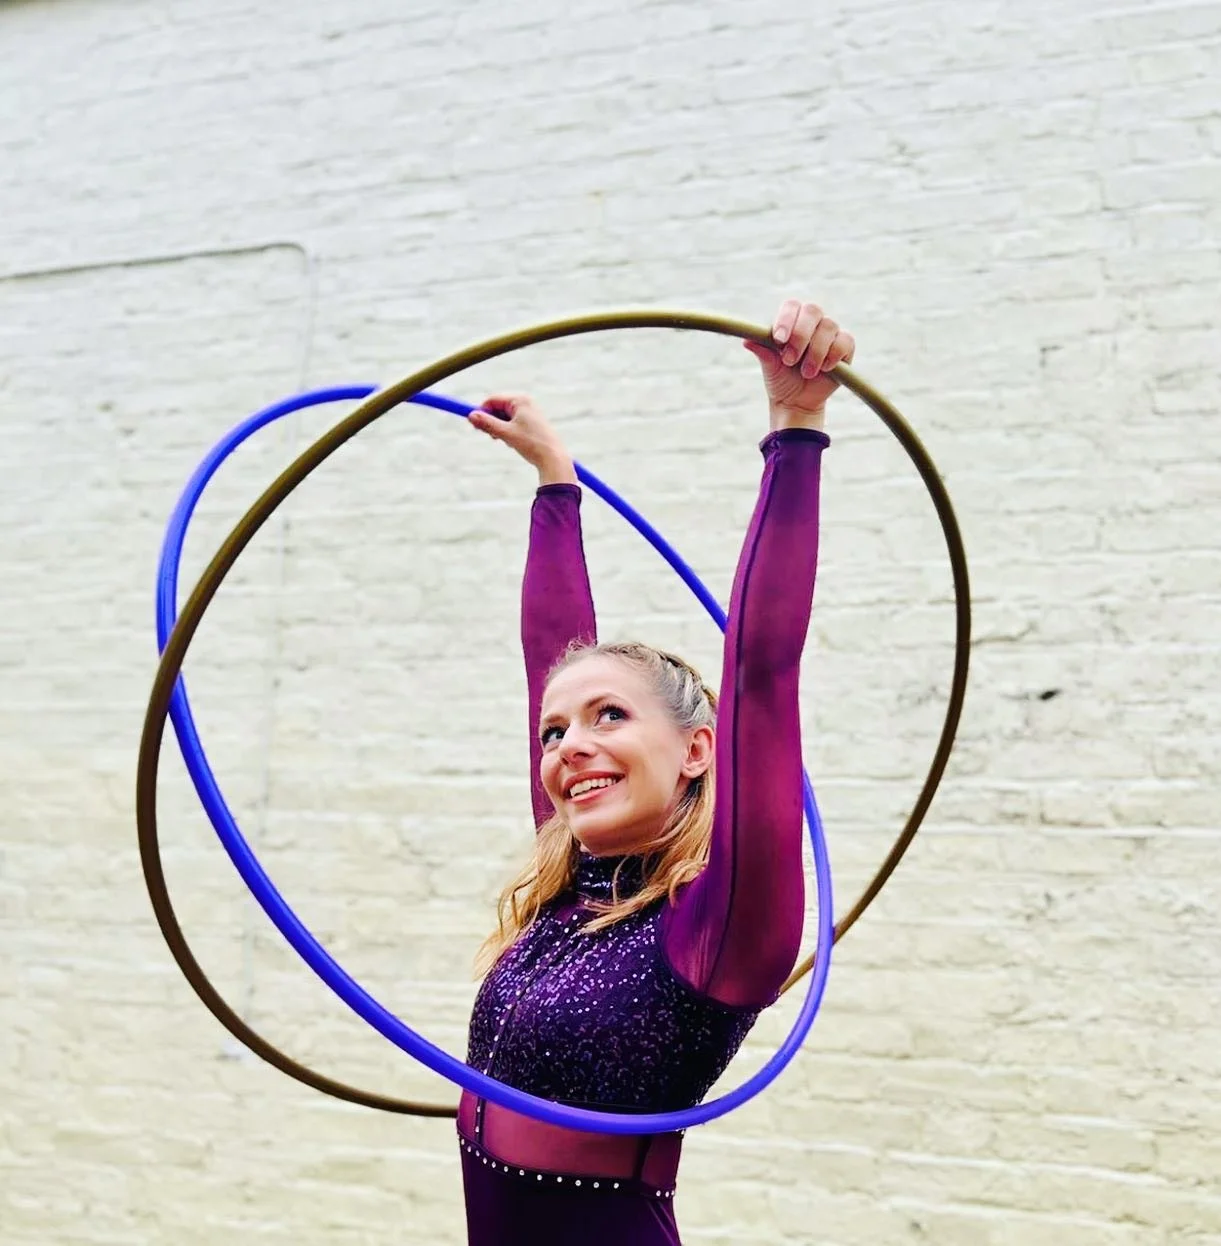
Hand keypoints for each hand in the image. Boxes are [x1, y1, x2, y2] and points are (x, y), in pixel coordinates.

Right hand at [468, 394, 576, 485]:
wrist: (553, 458)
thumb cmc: (531, 444)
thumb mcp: (506, 434)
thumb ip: (487, 424)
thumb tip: (470, 416)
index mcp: (520, 400)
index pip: (493, 399)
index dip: (482, 411)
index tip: (474, 425)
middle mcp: (526, 402)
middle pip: (498, 407)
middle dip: (492, 422)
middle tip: (489, 436)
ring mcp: (530, 412)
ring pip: (504, 417)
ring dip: (500, 429)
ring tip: (506, 441)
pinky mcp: (532, 422)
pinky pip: (513, 423)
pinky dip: (509, 432)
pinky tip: (514, 443)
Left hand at [743, 300, 854, 431]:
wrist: (796, 402)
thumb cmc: (781, 378)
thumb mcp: (769, 365)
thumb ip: (762, 351)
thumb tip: (747, 340)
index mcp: (791, 320)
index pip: (791, 306)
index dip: (786, 320)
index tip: (778, 340)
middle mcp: (812, 322)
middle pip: (812, 310)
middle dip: (801, 335)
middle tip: (790, 360)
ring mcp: (830, 333)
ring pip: (829, 327)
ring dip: (815, 352)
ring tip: (806, 373)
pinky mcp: (845, 347)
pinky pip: (844, 342)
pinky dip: (833, 356)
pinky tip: (824, 369)